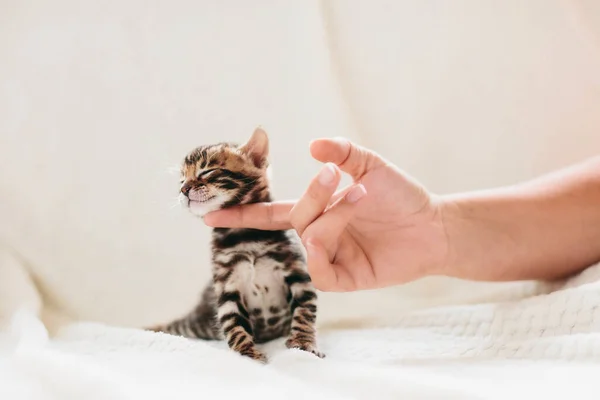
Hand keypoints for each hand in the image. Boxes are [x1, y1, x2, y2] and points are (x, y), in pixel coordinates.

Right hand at [203, 138, 448, 291]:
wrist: (434, 224)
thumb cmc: (401, 195)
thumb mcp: (371, 165)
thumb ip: (343, 151)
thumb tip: (312, 145)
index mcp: (317, 212)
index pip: (271, 215)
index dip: (242, 214)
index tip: (208, 214)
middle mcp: (318, 235)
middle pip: (295, 217)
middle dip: (315, 194)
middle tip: (339, 175)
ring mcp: (331, 258)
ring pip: (309, 239)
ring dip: (330, 216)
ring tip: (360, 196)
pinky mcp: (345, 279)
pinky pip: (319, 272)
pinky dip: (322, 251)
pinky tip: (338, 233)